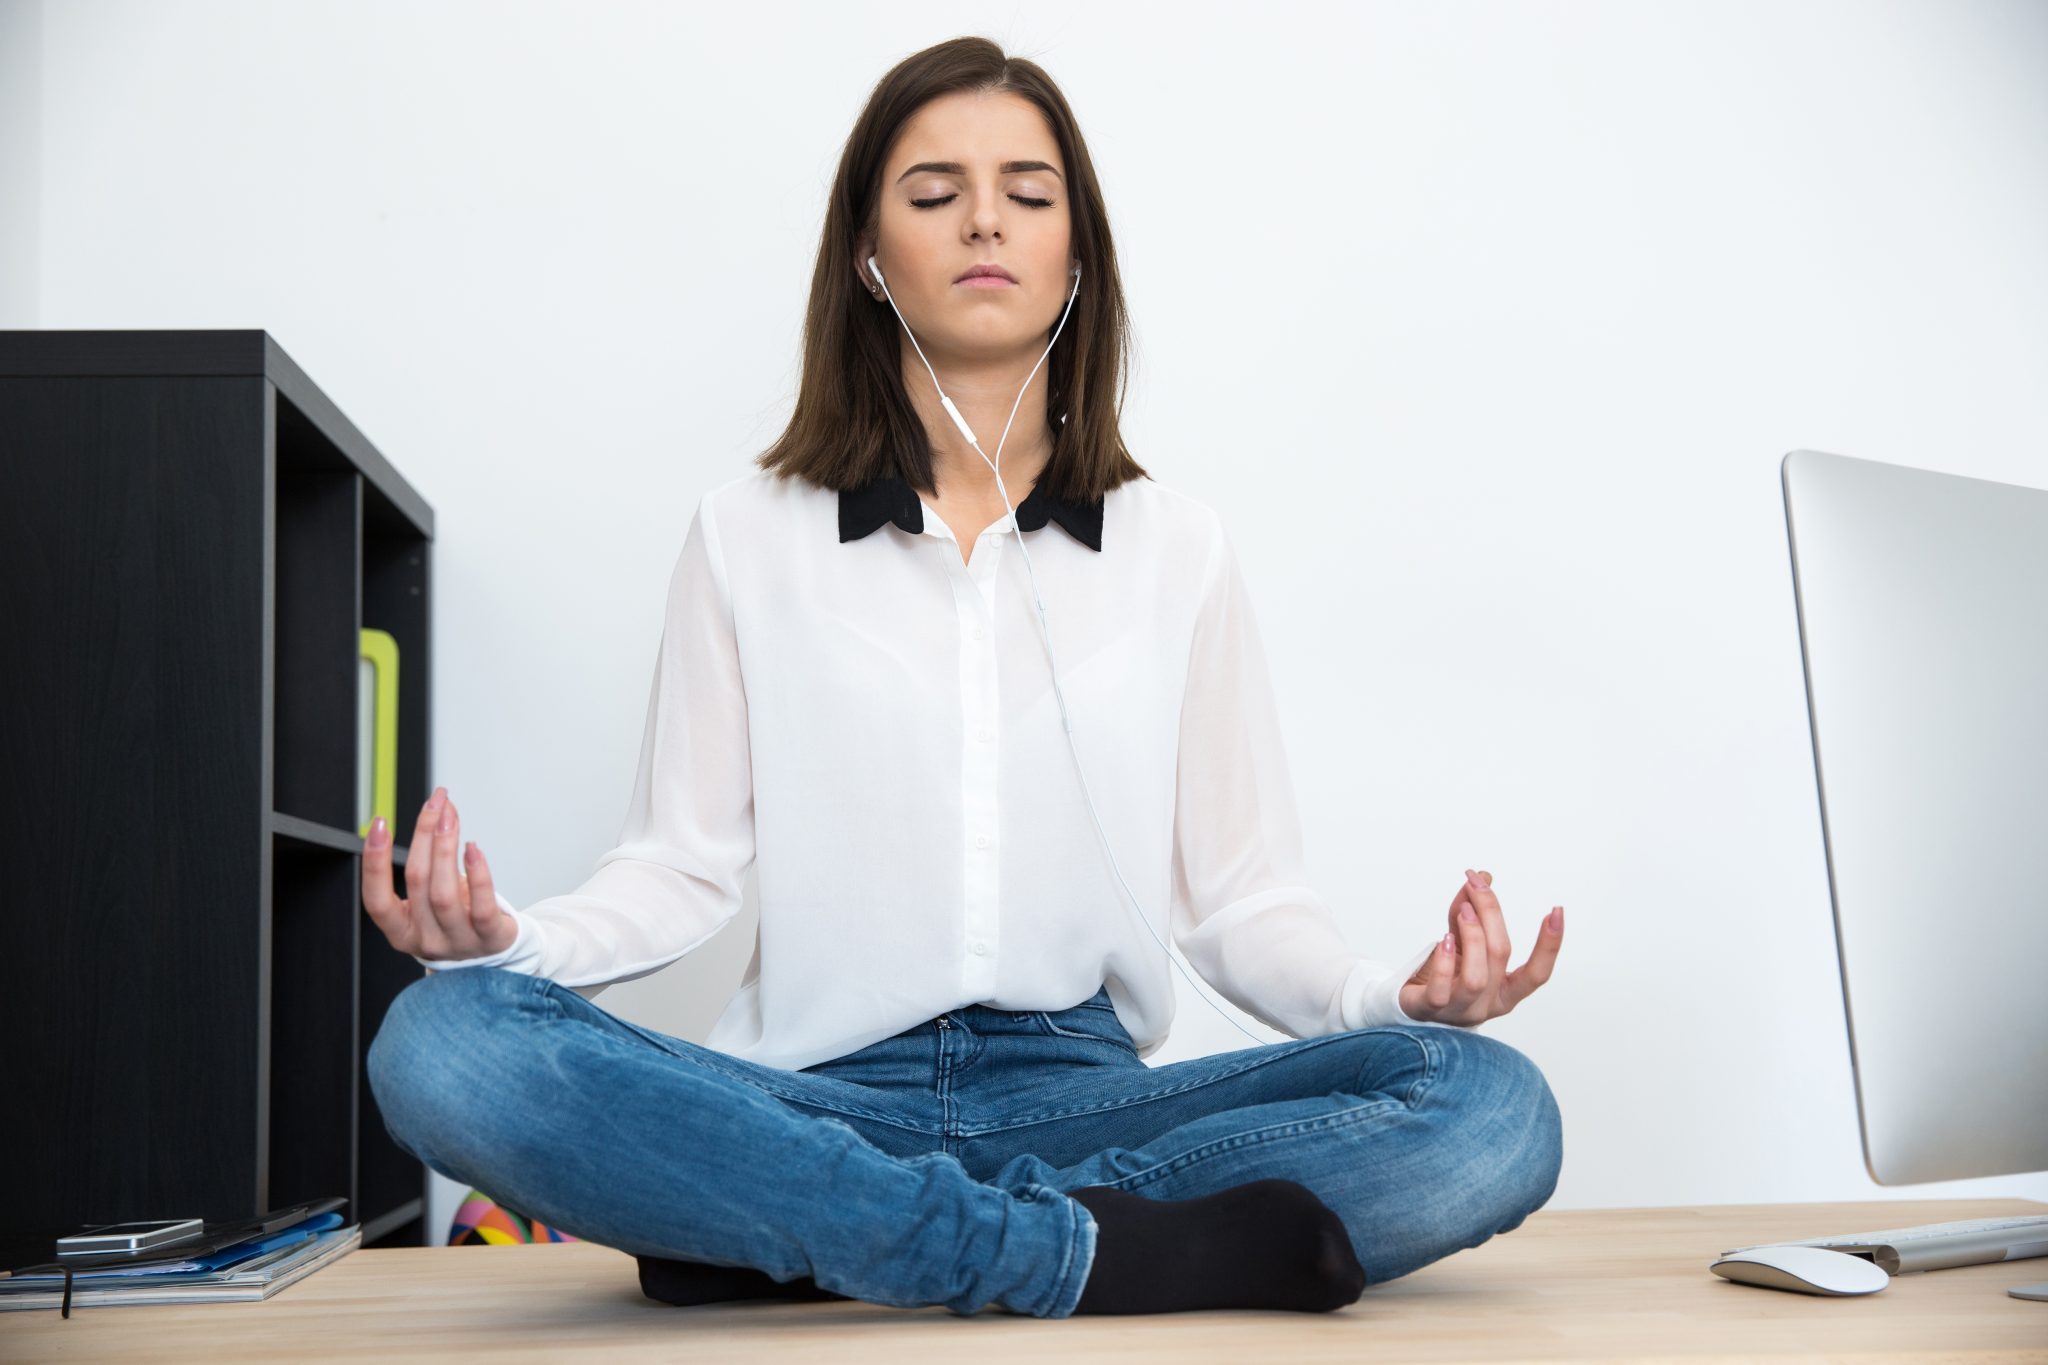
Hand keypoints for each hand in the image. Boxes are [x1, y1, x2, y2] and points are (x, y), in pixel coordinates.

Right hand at [360, 786, 517, 961]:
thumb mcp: (428, 900)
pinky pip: (482, 907)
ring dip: (445, 848)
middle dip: (423, 835)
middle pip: (416, 882)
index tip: (380, 823)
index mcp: (401, 931)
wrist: (492, 952)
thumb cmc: (455, 918)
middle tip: (434, 803)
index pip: (376, 899)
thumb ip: (426, 863)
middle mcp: (426, 939)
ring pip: (444, 894)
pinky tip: (473, 849)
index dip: (374, 861)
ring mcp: (458, 942)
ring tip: (450, 817)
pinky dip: (478, 875)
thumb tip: (435, 811)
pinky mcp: (490, 939)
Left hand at [1399, 869, 1561, 1024]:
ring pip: (1476, 978)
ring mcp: (1459, 1009)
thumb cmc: (1443, 975)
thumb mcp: (1461, 940)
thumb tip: (1483, 876)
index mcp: (1505, 991)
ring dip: (1471, 936)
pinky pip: (1440, 991)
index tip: (1556, 910)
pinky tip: (1443, 941)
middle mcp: (1487, 1004)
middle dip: (1490, 913)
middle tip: (1476, 885)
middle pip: (1500, 956)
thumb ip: (1470, 911)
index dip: (1550, 945)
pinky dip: (1443, 963)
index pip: (1538, 974)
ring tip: (1462, 911)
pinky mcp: (1429, 1010)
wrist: (1408, 1005)